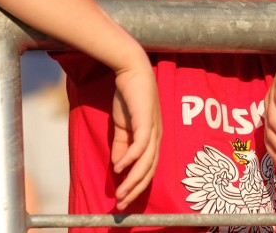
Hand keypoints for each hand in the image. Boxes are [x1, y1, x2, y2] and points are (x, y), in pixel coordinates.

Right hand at [110, 59, 161, 210]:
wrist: (131, 71)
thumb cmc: (129, 97)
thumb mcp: (123, 126)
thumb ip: (122, 145)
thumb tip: (119, 167)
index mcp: (153, 138)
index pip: (148, 167)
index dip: (137, 184)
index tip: (124, 199)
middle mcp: (157, 136)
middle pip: (149, 170)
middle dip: (135, 189)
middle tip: (122, 204)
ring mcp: (153, 128)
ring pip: (146, 162)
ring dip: (133, 180)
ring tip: (121, 193)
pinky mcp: (146, 120)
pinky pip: (140, 145)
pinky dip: (130, 159)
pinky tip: (119, 168)